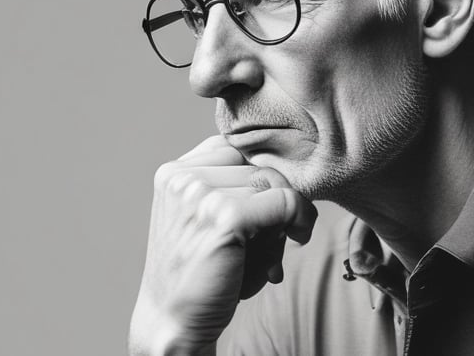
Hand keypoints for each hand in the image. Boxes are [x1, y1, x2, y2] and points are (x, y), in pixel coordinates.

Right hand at [129, 135, 317, 354]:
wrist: (175, 322)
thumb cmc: (199, 275)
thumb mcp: (205, 219)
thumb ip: (231, 189)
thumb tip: (286, 174)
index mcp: (172, 174)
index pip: (233, 151)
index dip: (257, 179)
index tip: (268, 208)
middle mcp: (181, 178)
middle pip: (255, 165)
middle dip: (275, 198)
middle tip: (279, 234)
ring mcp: (200, 195)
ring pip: (273, 181)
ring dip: (287, 213)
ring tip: (276, 246)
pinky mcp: (224, 216)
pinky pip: (286, 201)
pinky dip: (301, 218)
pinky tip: (298, 237)